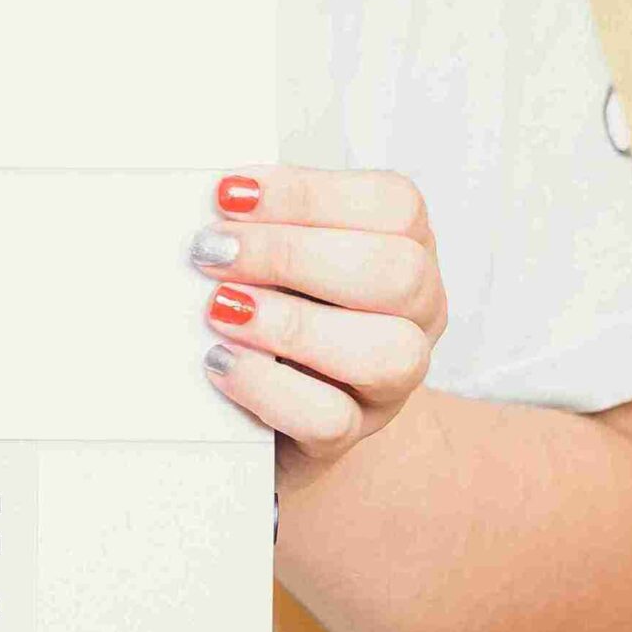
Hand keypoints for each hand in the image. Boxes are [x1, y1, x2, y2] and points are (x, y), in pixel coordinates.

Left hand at [190, 167, 447, 493]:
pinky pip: (330, 419)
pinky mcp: (352, 436)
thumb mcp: (281, 256)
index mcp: (408, 247)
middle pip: (398, 272)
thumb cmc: (276, 310)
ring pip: (386, 352)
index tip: (229, 195)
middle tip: (214, 252)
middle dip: (293, 255)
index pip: (394, 206)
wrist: (274, 414)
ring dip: (291, 324)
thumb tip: (217, 200)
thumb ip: (266, 223)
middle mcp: (417, 313)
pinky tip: (221, 362)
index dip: (310, 195)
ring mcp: (393, 382)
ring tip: (220, 309)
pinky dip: (268, 387)